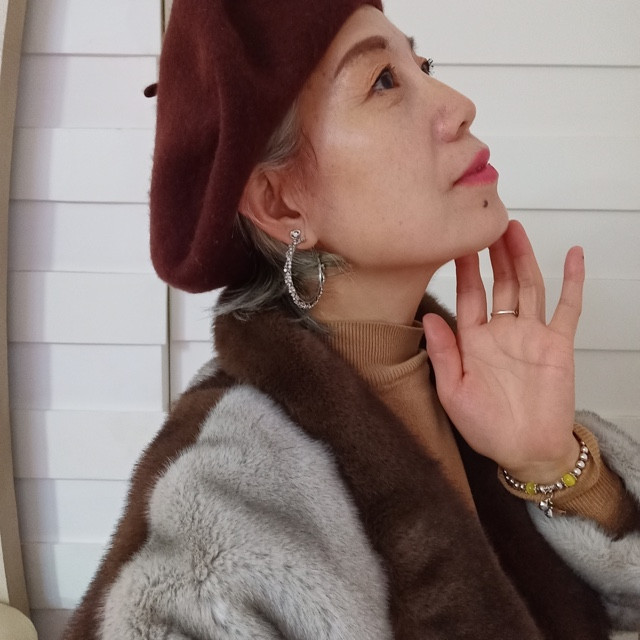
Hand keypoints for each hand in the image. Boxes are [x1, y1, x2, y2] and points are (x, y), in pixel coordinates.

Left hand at [422, 220, 583, 481]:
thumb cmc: (486, 427)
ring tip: (514, 228)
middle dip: (493, 254)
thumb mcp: (454, 393)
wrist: (526, 450)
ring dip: (522, 258)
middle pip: (499, 283)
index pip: (468, 296)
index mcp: (474, 341)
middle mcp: (502, 332)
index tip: (456, 242)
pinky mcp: (558, 344)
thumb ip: (444, 354)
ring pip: (528, 286)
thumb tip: (428, 318)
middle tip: (487, 222)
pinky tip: (573, 255)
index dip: (464, 269)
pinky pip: (567, 307)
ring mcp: (531, 335)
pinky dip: (572, 281)